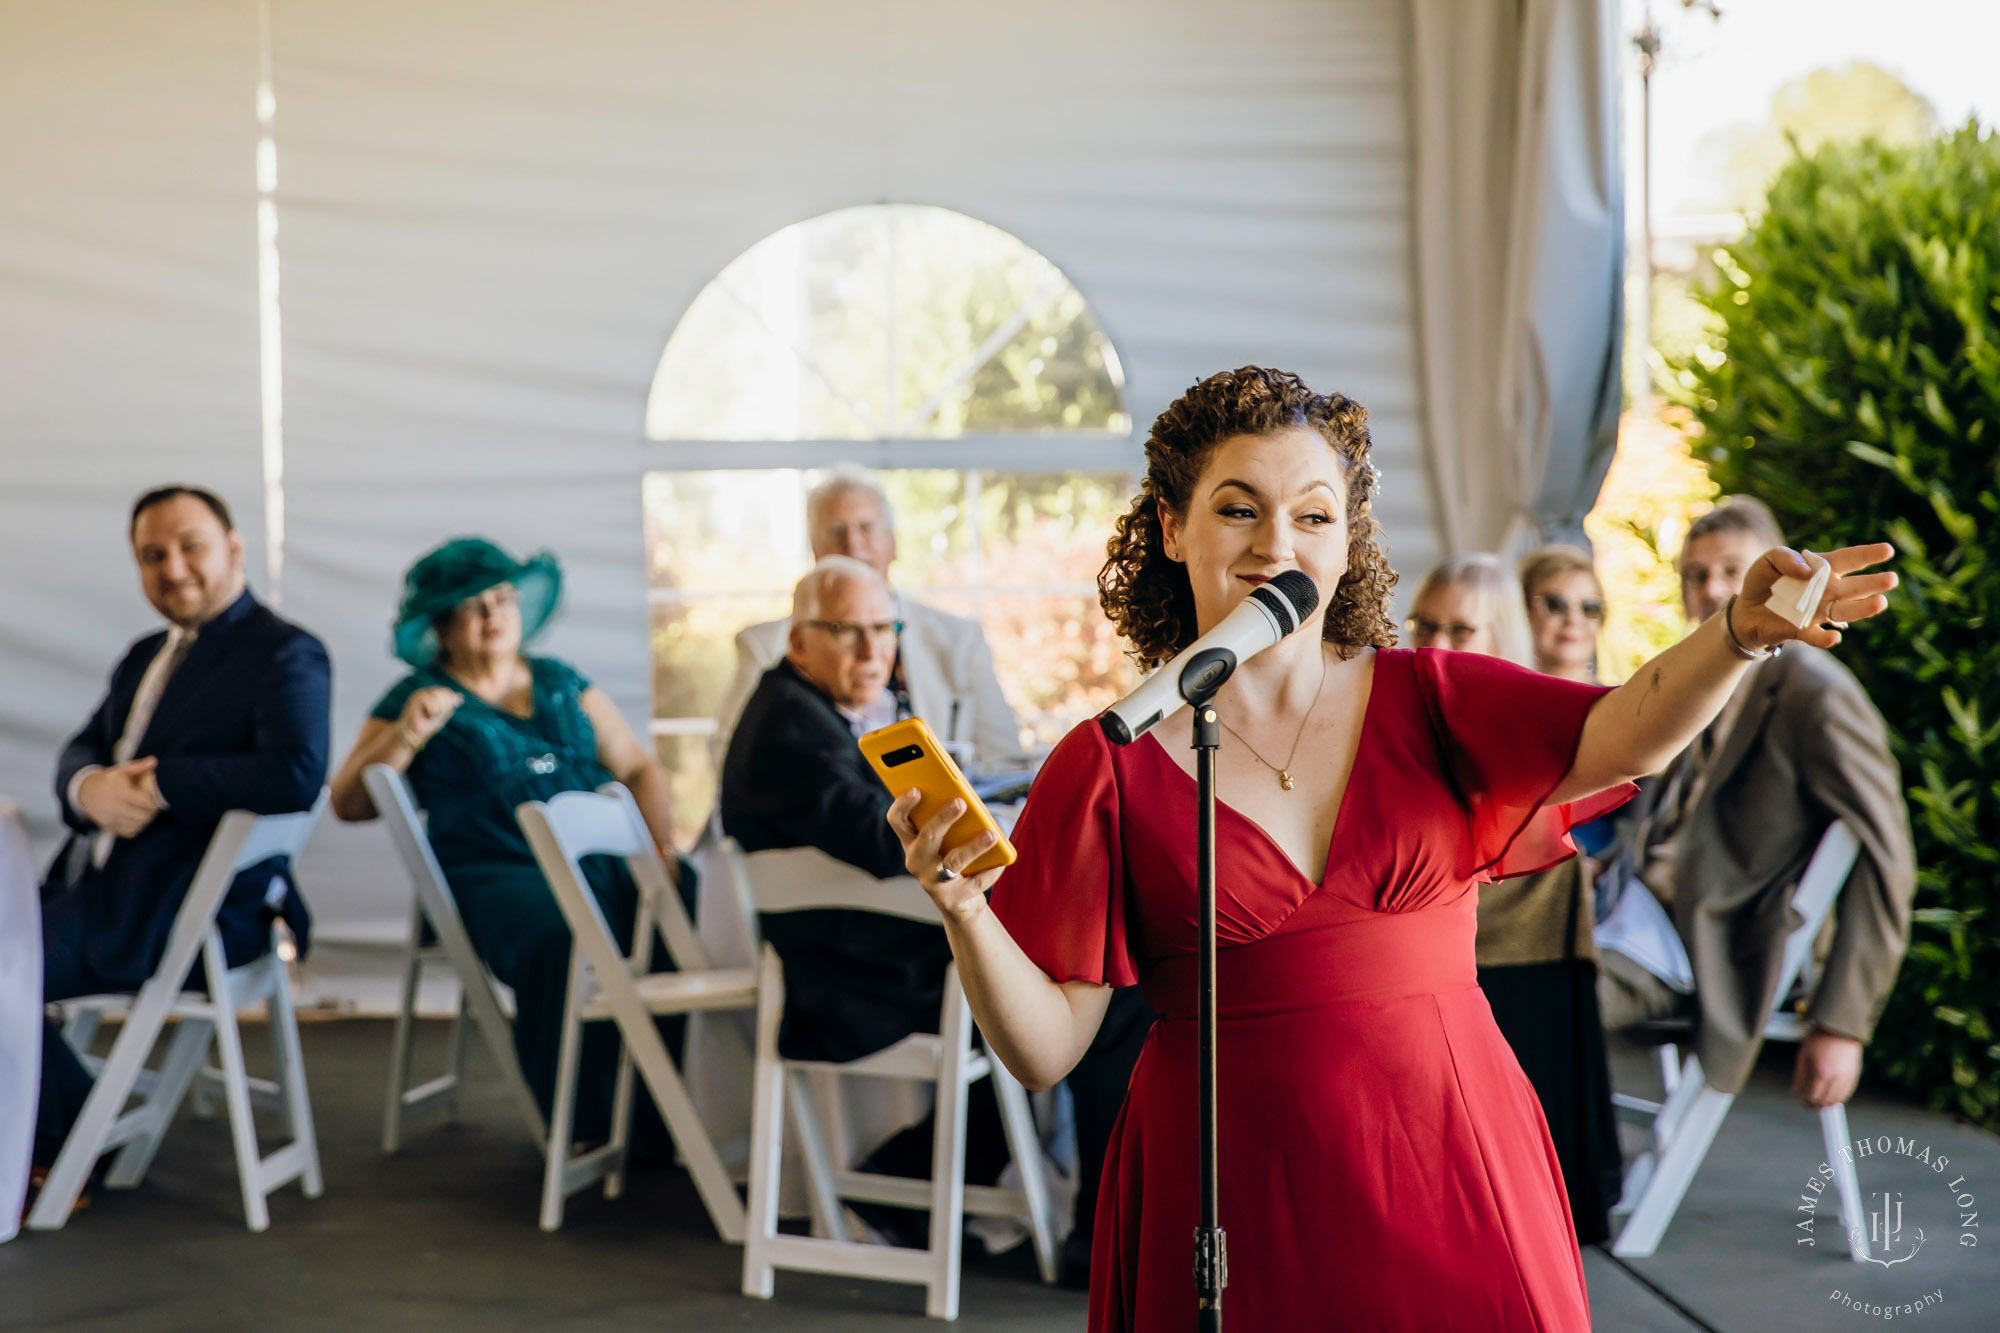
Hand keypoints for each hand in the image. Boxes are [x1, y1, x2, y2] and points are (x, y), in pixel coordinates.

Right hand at [77, 756, 163, 837]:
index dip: (154, 802)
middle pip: (143, 816)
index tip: (157, 799)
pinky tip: (137, 819)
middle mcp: (115, 807)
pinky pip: (129, 832)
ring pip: (137, 825)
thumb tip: (154, 761)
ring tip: (147, 812)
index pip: (145, 802)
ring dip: (145, 820)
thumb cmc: (111, 779)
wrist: (88, 791)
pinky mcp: (109, 826)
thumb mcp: (123, 770)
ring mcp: (111, 819)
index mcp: (121, 793)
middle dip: (151, 812)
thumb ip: (139, 766)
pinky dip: (136, 827)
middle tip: (154, 807)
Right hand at [397, 686, 462, 748]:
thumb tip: (461, 696)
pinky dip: (431, 710)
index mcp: (432, 694)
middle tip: (435, 715)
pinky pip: (430, 701)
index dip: (449, 702)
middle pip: (443, 692)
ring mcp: (419, 694)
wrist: (413, 734)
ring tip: (430, 716)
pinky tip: (426, 715)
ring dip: (437, 709)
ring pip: (437, 696)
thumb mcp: (442, 715)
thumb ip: (450, 705)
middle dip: (443, 706)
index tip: (442, 713)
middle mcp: (426, 692)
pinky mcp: (415, 698)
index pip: (447, 692)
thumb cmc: (427, 726)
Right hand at [888, 791, 1003, 922]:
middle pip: (926, 838)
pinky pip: (975, 881)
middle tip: (961, 803)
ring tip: (991, 834)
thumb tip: (966, 798)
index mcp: (911, 841)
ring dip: (973, 847)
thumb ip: (948, 819)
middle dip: (943, 819)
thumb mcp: (945, 838)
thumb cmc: (952, 857)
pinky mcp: (953, 899)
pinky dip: (990, 870)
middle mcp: (916, 862)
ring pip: (953, 862)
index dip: (903, 805)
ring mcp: (933, 882)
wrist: (959, 899)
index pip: (897, 820)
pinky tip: (1001, 862)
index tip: (916, 790)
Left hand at [1734, 543, 1897, 649]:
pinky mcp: (1802, 630)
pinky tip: (1835, 636)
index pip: (1849, 560)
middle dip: (1874, 583)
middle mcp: (1827, 591)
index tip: (1888, 550)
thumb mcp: (1769, 560)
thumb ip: (1785, 558)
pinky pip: (1818, 636)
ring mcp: (1818, 612)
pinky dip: (1826, 638)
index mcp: (1823, 569)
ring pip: (1845, 612)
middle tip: (1892, 579)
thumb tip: (1807, 570)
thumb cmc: (1764, 580)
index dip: (1868, 555)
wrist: (1745, 609)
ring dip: (1862, 609)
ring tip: (1880, 603)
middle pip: (1855, 587)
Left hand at [1792, 1029, 1863, 1108]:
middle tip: (1810, 1105)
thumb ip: (1799, 1076)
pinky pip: (1847, 1092)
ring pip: (1837, 1099)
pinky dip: (1839, 1097)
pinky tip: (1832, 1096)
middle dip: (1816, 1105)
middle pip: (1825, 1101)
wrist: (1840, 1029)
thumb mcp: (1803, 1056)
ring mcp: (1847, 1077)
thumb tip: (1796, 1092)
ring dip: (1828, 1103)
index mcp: (1821, 1073)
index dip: (1807, 1102)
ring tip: (1820, 1102)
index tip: (1803, 1102)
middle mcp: (1836, 1078)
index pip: (1813, 1097)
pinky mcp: (1855, 1075)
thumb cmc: (1819, 1040)